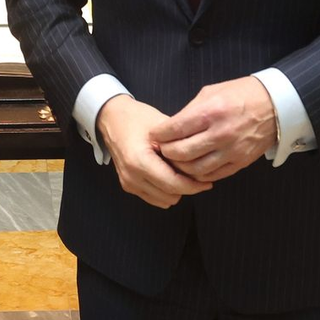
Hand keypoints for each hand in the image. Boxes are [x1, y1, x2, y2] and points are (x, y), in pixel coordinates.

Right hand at [96, 95, 211, 208]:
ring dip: (176, 190)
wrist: (111, 118)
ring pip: (165, 201)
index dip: (194, 185)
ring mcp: (129, 183)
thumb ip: (180, 145)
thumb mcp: (161, 126)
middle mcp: (132, 176)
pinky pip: (155, 198)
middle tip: (196, 173)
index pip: (174, 184)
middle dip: (186, 186)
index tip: (207, 181)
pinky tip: (169, 174)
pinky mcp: (128, 186)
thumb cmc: (136, 117)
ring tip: (180, 171)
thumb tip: (201, 161)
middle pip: (171, 195)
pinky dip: (165, 191)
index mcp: (139, 161)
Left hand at [149, 76, 276, 183]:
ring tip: (175, 159)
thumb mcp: (210, 92)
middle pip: (181, 153)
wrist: (274, 105)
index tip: (154, 135)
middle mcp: (220, 134)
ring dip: (180, 166)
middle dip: (166, 152)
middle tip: (161, 149)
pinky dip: (198, 174)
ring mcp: (231, 151)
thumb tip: (171, 126)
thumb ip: (190, 111)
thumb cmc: (239, 94)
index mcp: (210, 112)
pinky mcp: (240, 163)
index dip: (159, 135)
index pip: (175, 129)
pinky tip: (192, 167)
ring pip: (195, 169)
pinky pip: (213, 175)